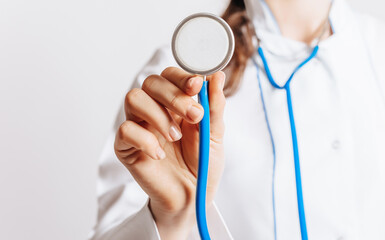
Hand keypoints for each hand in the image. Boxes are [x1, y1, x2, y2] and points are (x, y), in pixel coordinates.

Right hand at [114, 67, 225, 238]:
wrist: (194, 195)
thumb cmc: (203, 163)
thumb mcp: (214, 134)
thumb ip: (214, 106)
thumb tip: (217, 76)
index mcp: (176, 102)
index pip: (170, 76)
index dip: (181, 77)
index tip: (196, 85)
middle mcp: (155, 109)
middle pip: (151, 82)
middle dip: (174, 96)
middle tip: (194, 116)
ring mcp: (139, 126)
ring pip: (134, 99)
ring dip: (158, 115)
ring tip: (175, 137)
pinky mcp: (126, 146)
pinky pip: (124, 130)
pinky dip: (145, 139)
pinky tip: (159, 154)